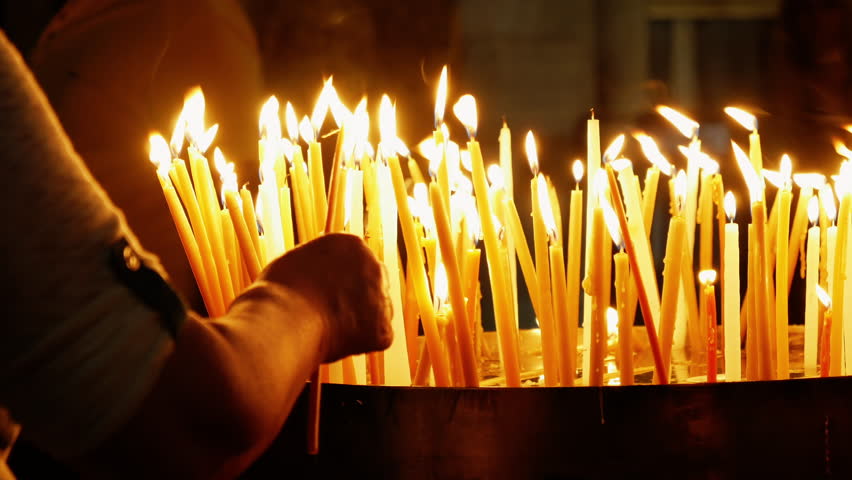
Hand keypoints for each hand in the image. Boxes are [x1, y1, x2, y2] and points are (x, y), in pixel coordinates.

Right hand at [252, 233, 392, 362]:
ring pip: (378, 311)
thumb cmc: (279, 293)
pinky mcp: (383, 329)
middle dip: (360, 297)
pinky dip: (360, 344)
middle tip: (334, 313)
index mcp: (351, 244)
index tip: (328, 292)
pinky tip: (337, 342)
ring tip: (329, 329)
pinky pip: (376, 338)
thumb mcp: (298, 261)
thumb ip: (320, 264)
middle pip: (374, 282)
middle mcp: (373, 265)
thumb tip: (322, 273)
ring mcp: (381, 298)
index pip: (357, 261)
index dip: (342, 279)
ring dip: (362, 320)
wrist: (284, 321)